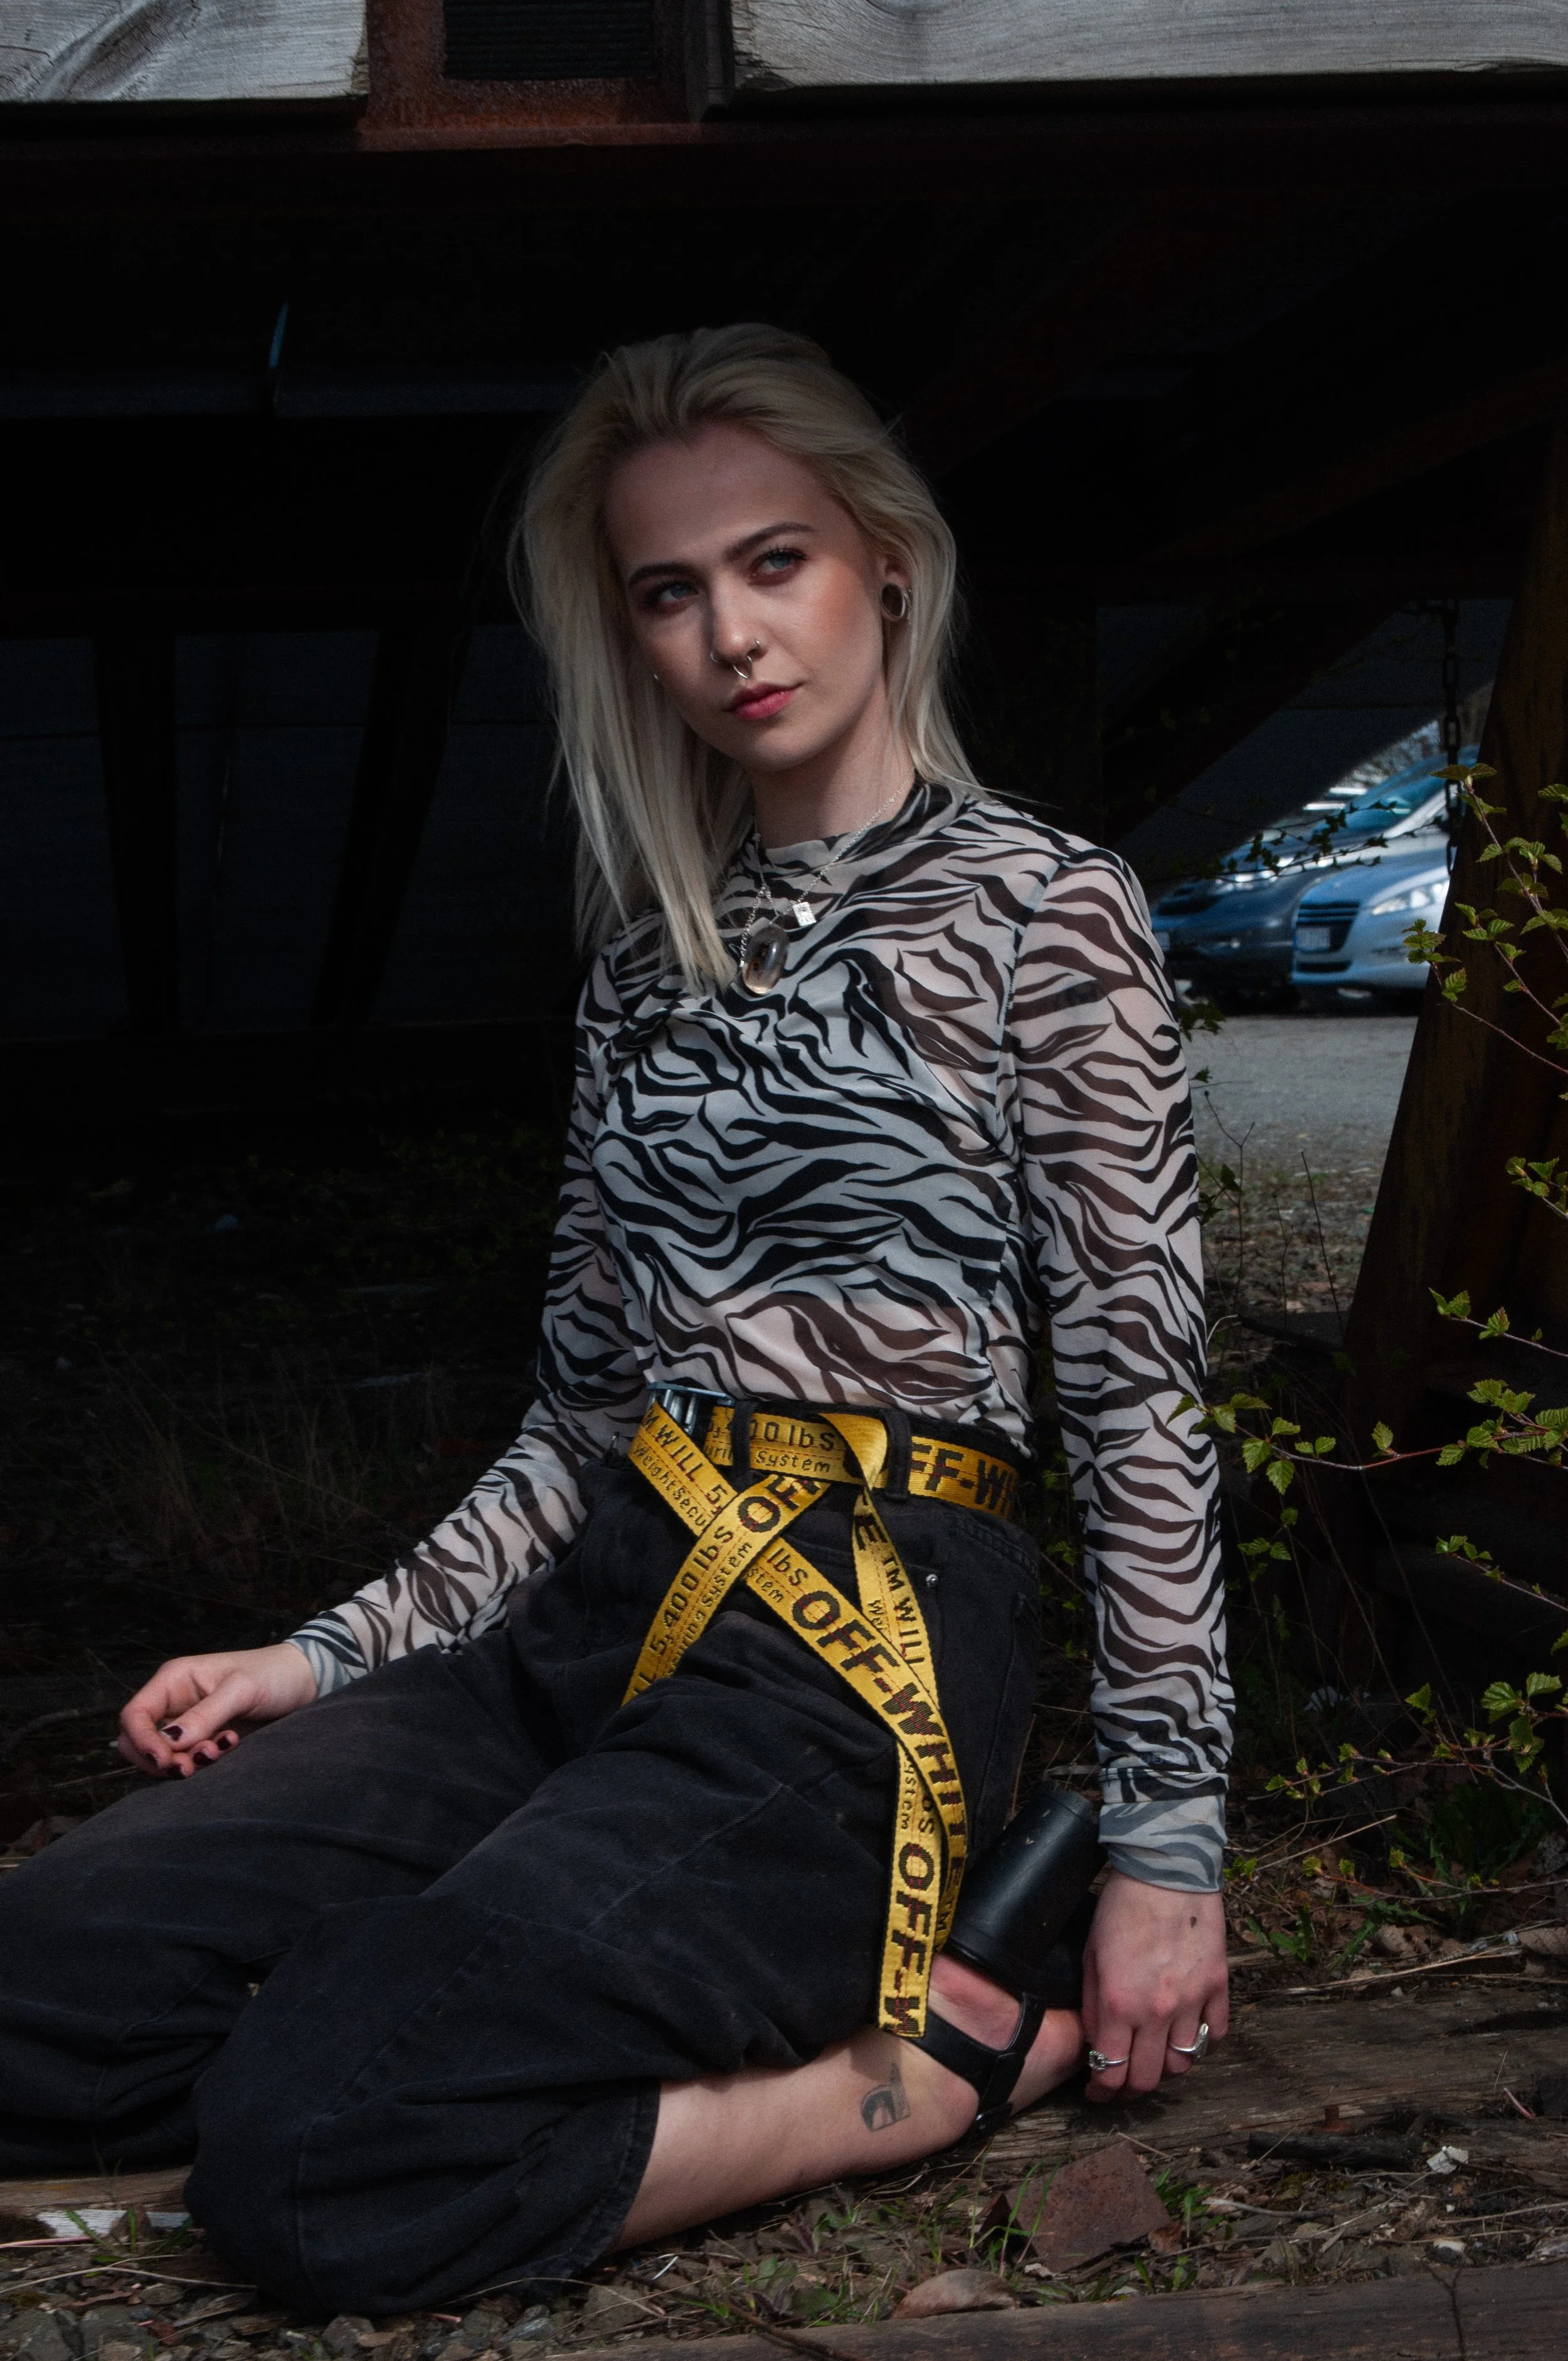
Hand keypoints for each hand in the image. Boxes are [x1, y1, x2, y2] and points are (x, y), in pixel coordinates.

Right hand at [118, 1643, 318, 1777]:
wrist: (304, 1681)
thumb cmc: (272, 1674)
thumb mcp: (240, 1690)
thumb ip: (205, 1715)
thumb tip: (169, 1741)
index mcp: (174, 1680)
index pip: (135, 1715)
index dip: (142, 1741)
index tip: (167, 1761)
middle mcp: (175, 1702)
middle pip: (139, 1741)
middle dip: (160, 1759)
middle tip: (190, 1768)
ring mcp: (189, 1722)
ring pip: (164, 1755)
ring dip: (185, 1761)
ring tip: (219, 1751)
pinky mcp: (207, 1739)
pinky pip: (189, 1759)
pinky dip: (203, 1761)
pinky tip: (230, 1746)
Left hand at [1080, 1868, 1228, 2100]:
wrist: (1165, 1871)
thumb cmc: (1121, 1908)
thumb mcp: (1091, 1956)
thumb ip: (1094, 2004)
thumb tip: (1098, 2043)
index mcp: (1119, 2003)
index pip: (1111, 2071)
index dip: (1103, 2091)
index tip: (1097, 2092)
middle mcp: (1157, 2011)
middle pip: (1149, 2078)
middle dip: (1131, 2090)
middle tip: (1122, 2085)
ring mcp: (1191, 2001)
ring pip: (1184, 2063)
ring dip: (1166, 2068)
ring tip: (1153, 2058)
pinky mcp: (1217, 1987)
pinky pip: (1214, 2035)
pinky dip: (1201, 2044)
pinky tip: (1187, 2035)